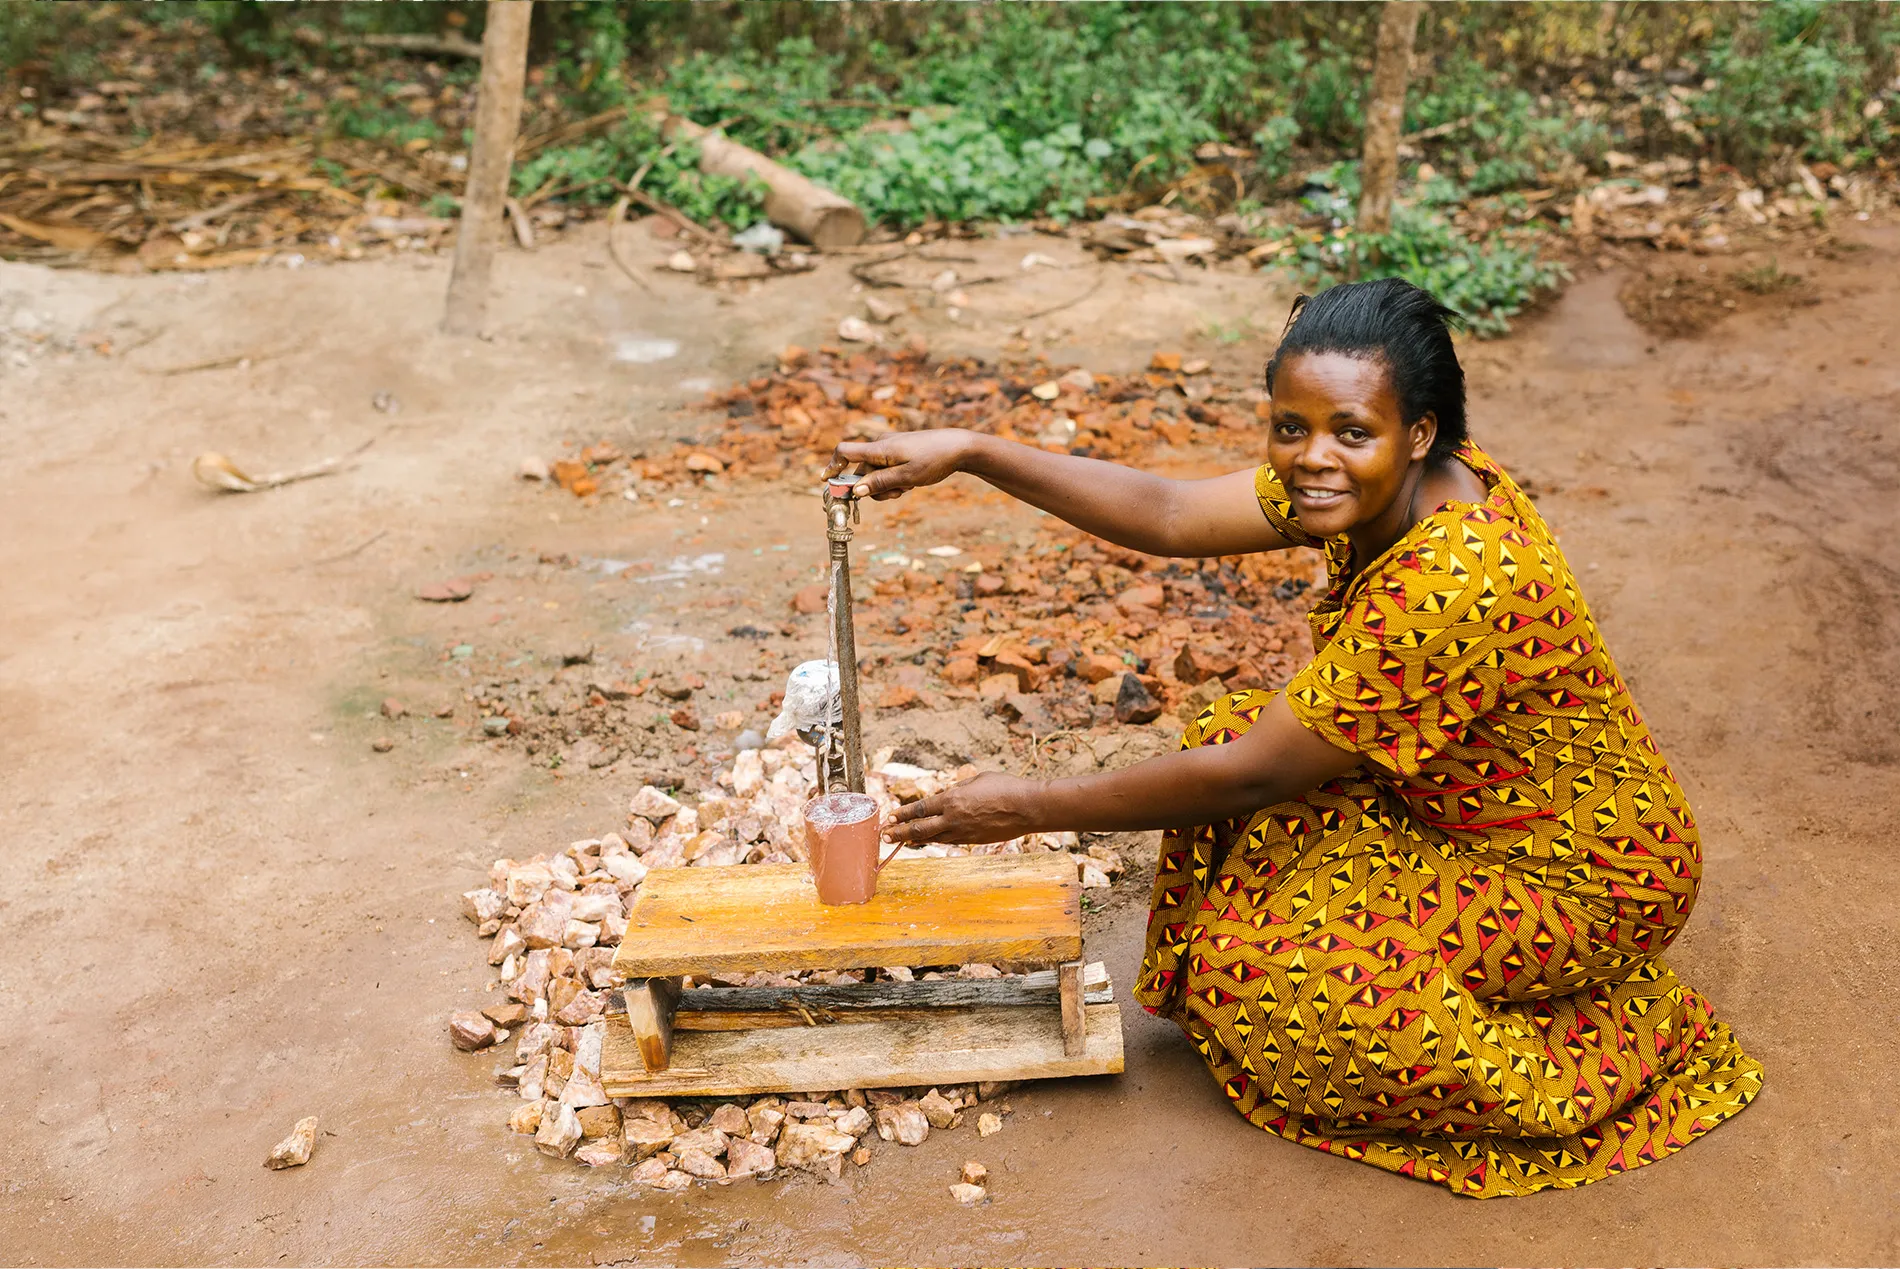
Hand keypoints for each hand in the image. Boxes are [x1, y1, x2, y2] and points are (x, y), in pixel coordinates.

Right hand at [825, 429, 977, 501]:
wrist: (959, 447)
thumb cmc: (934, 460)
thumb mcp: (907, 477)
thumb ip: (880, 484)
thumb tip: (855, 491)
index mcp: (879, 449)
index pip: (845, 452)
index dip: (833, 467)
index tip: (827, 482)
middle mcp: (881, 446)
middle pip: (862, 471)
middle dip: (873, 488)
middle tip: (897, 494)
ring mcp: (890, 447)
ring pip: (876, 473)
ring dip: (886, 485)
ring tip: (908, 486)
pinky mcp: (899, 451)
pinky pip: (887, 468)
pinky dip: (894, 479)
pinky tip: (911, 481)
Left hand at [884, 772, 1043, 844]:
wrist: (1026, 808)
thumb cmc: (1004, 787)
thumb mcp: (977, 780)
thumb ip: (959, 788)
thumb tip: (948, 794)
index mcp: (952, 799)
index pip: (920, 808)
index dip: (903, 814)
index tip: (890, 817)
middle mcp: (954, 818)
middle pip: (920, 829)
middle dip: (900, 833)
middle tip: (885, 836)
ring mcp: (963, 832)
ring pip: (934, 838)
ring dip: (917, 839)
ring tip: (903, 840)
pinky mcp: (973, 840)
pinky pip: (950, 840)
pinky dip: (938, 839)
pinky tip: (932, 839)